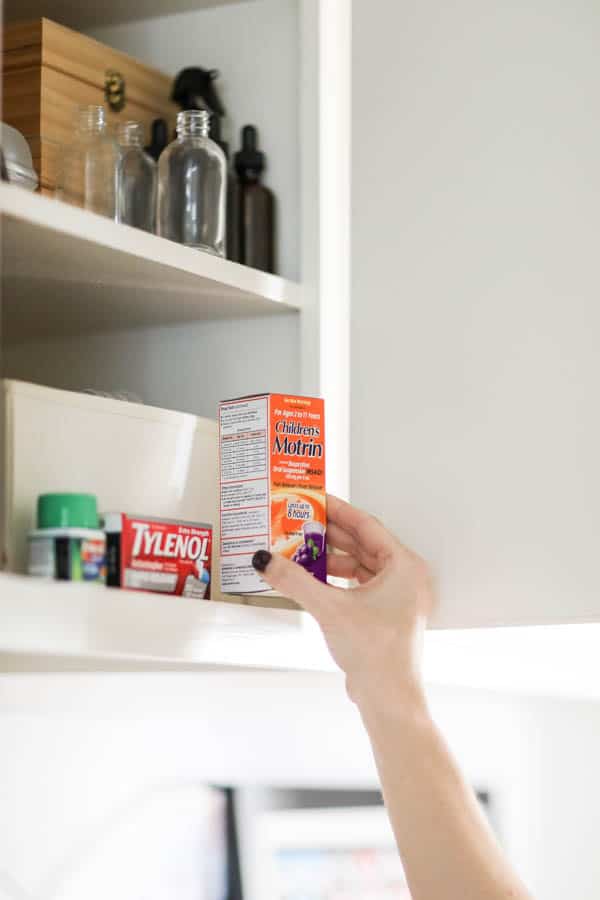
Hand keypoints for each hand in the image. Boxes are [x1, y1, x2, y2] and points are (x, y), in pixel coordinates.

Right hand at [252, 495, 434, 707]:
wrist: (388, 699)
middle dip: (330, 535)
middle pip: (363, 544)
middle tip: (301, 523)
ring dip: (331, 558)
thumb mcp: (329, 609)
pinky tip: (315, 577)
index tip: (316, 499)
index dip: (338, 511)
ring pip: (360, 565)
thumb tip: (268, 561)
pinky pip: (359, 584)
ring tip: (301, 550)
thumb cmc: (377, 655)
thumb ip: (295, 580)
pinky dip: (338, 578)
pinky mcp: (386, 614)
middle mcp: (405, 578)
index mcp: (404, 566)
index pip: (367, 525)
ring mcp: (397, 597)